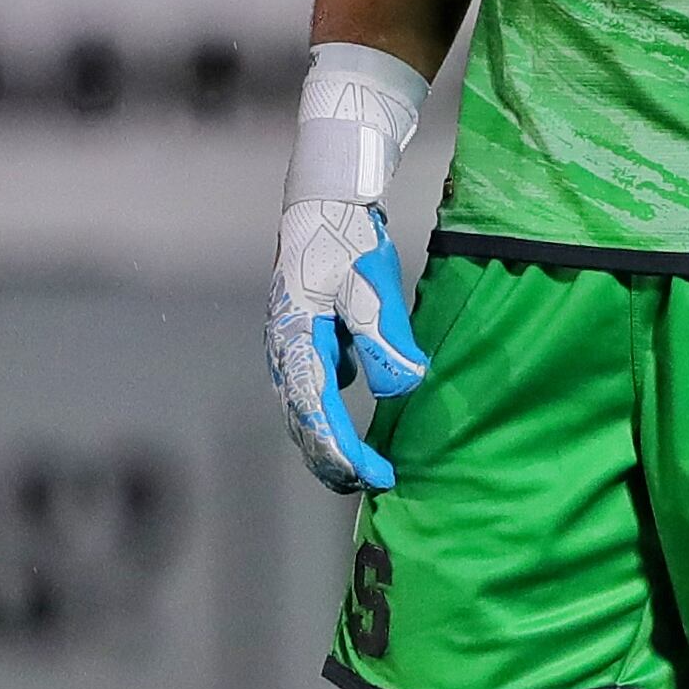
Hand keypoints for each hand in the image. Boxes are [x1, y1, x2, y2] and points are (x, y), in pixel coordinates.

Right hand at [266, 197, 430, 491]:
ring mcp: (287, 350)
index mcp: (297, 343)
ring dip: (330, 447)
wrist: (323, 204)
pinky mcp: (300, 344)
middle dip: (336, 462)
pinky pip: (310, 396)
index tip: (378, 475)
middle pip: (303, 426)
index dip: (346, 452)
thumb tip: (404, 387)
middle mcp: (284, 354)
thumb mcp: (371, 287)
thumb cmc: (346, 242)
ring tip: (363, 471)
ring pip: (303, 415)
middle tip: (375, 483)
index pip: (318, 415)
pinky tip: (352, 432)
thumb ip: (385, 339)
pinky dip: (327, 422)